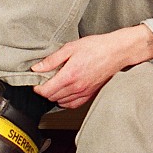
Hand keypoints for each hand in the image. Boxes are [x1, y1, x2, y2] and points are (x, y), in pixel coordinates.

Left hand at [31, 26, 152, 108]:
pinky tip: (65, 92)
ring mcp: (84, 92)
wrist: (116, 52)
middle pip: (52, 97)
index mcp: (70, 75)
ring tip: (55, 84)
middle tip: (45, 79)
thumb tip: (37, 68)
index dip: (37, 87)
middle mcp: (77, 87)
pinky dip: (66, 101)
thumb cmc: (96, 47)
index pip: (46, 90)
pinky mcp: (90, 94)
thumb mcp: (70, 48)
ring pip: (61, 102)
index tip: (36, 80)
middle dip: (45, 90)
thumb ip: (52, 60)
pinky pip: (73, 104)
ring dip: (55, 95)